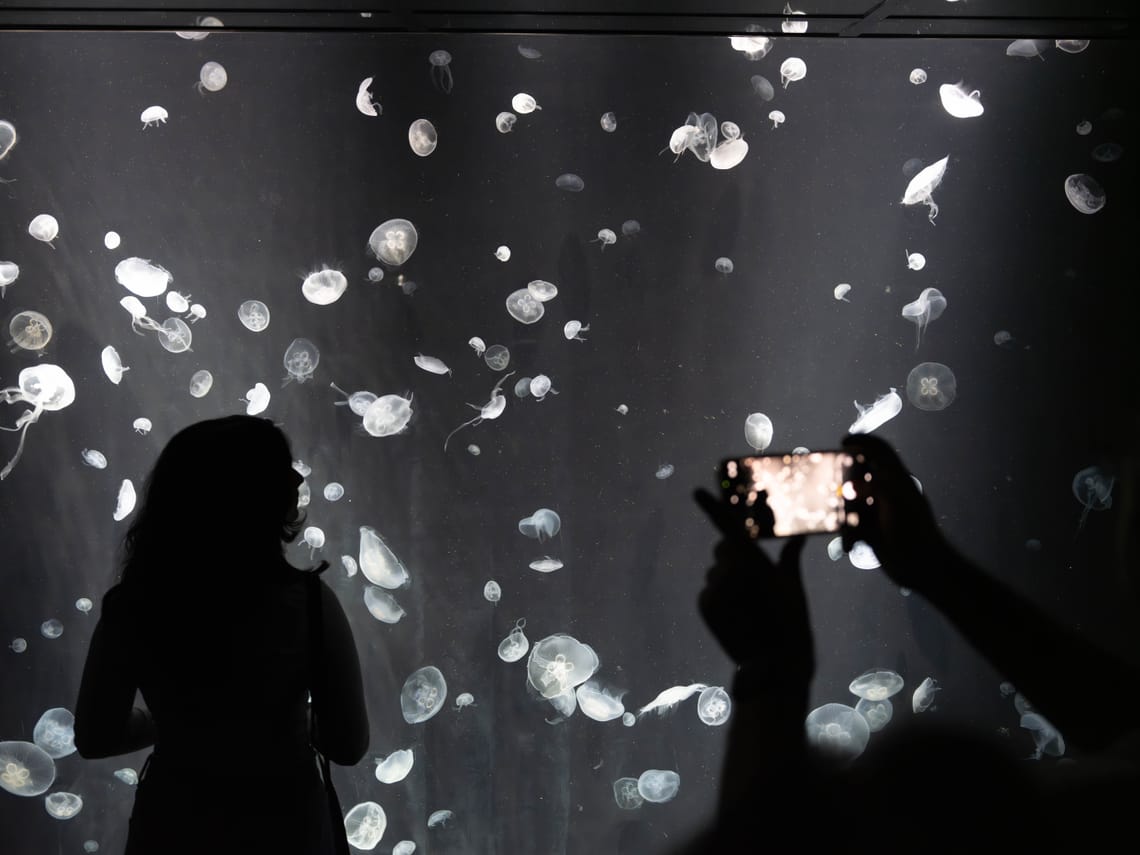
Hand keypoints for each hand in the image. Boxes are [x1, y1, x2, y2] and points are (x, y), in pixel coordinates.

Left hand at [693, 489, 811, 676]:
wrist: (771, 663)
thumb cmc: (790, 622)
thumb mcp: (793, 587)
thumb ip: (789, 559)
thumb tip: (798, 539)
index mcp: (751, 560)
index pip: (729, 525)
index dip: (712, 506)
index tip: (697, 491)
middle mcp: (727, 570)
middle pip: (723, 549)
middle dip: (734, 556)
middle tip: (753, 578)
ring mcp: (713, 588)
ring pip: (716, 571)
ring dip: (728, 580)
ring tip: (749, 604)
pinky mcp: (703, 604)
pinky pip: (709, 591)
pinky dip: (719, 597)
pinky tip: (737, 614)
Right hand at [840, 433, 949, 588]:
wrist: (923, 568)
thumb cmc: (915, 533)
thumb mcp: (898, 502)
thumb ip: (876, 486)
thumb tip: (850, 485)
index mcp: (897, 480)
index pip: (880, 451)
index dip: (864, 441)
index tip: (843, 442)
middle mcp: (887, 492)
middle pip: (862, 471)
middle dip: (845, 468)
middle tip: (828, 471)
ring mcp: (878, 511)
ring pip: (854, 495)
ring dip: (840, 495)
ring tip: (825, 497)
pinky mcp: (870, 530)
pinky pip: (850, 519)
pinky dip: (841, 519)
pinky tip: (833, 523)